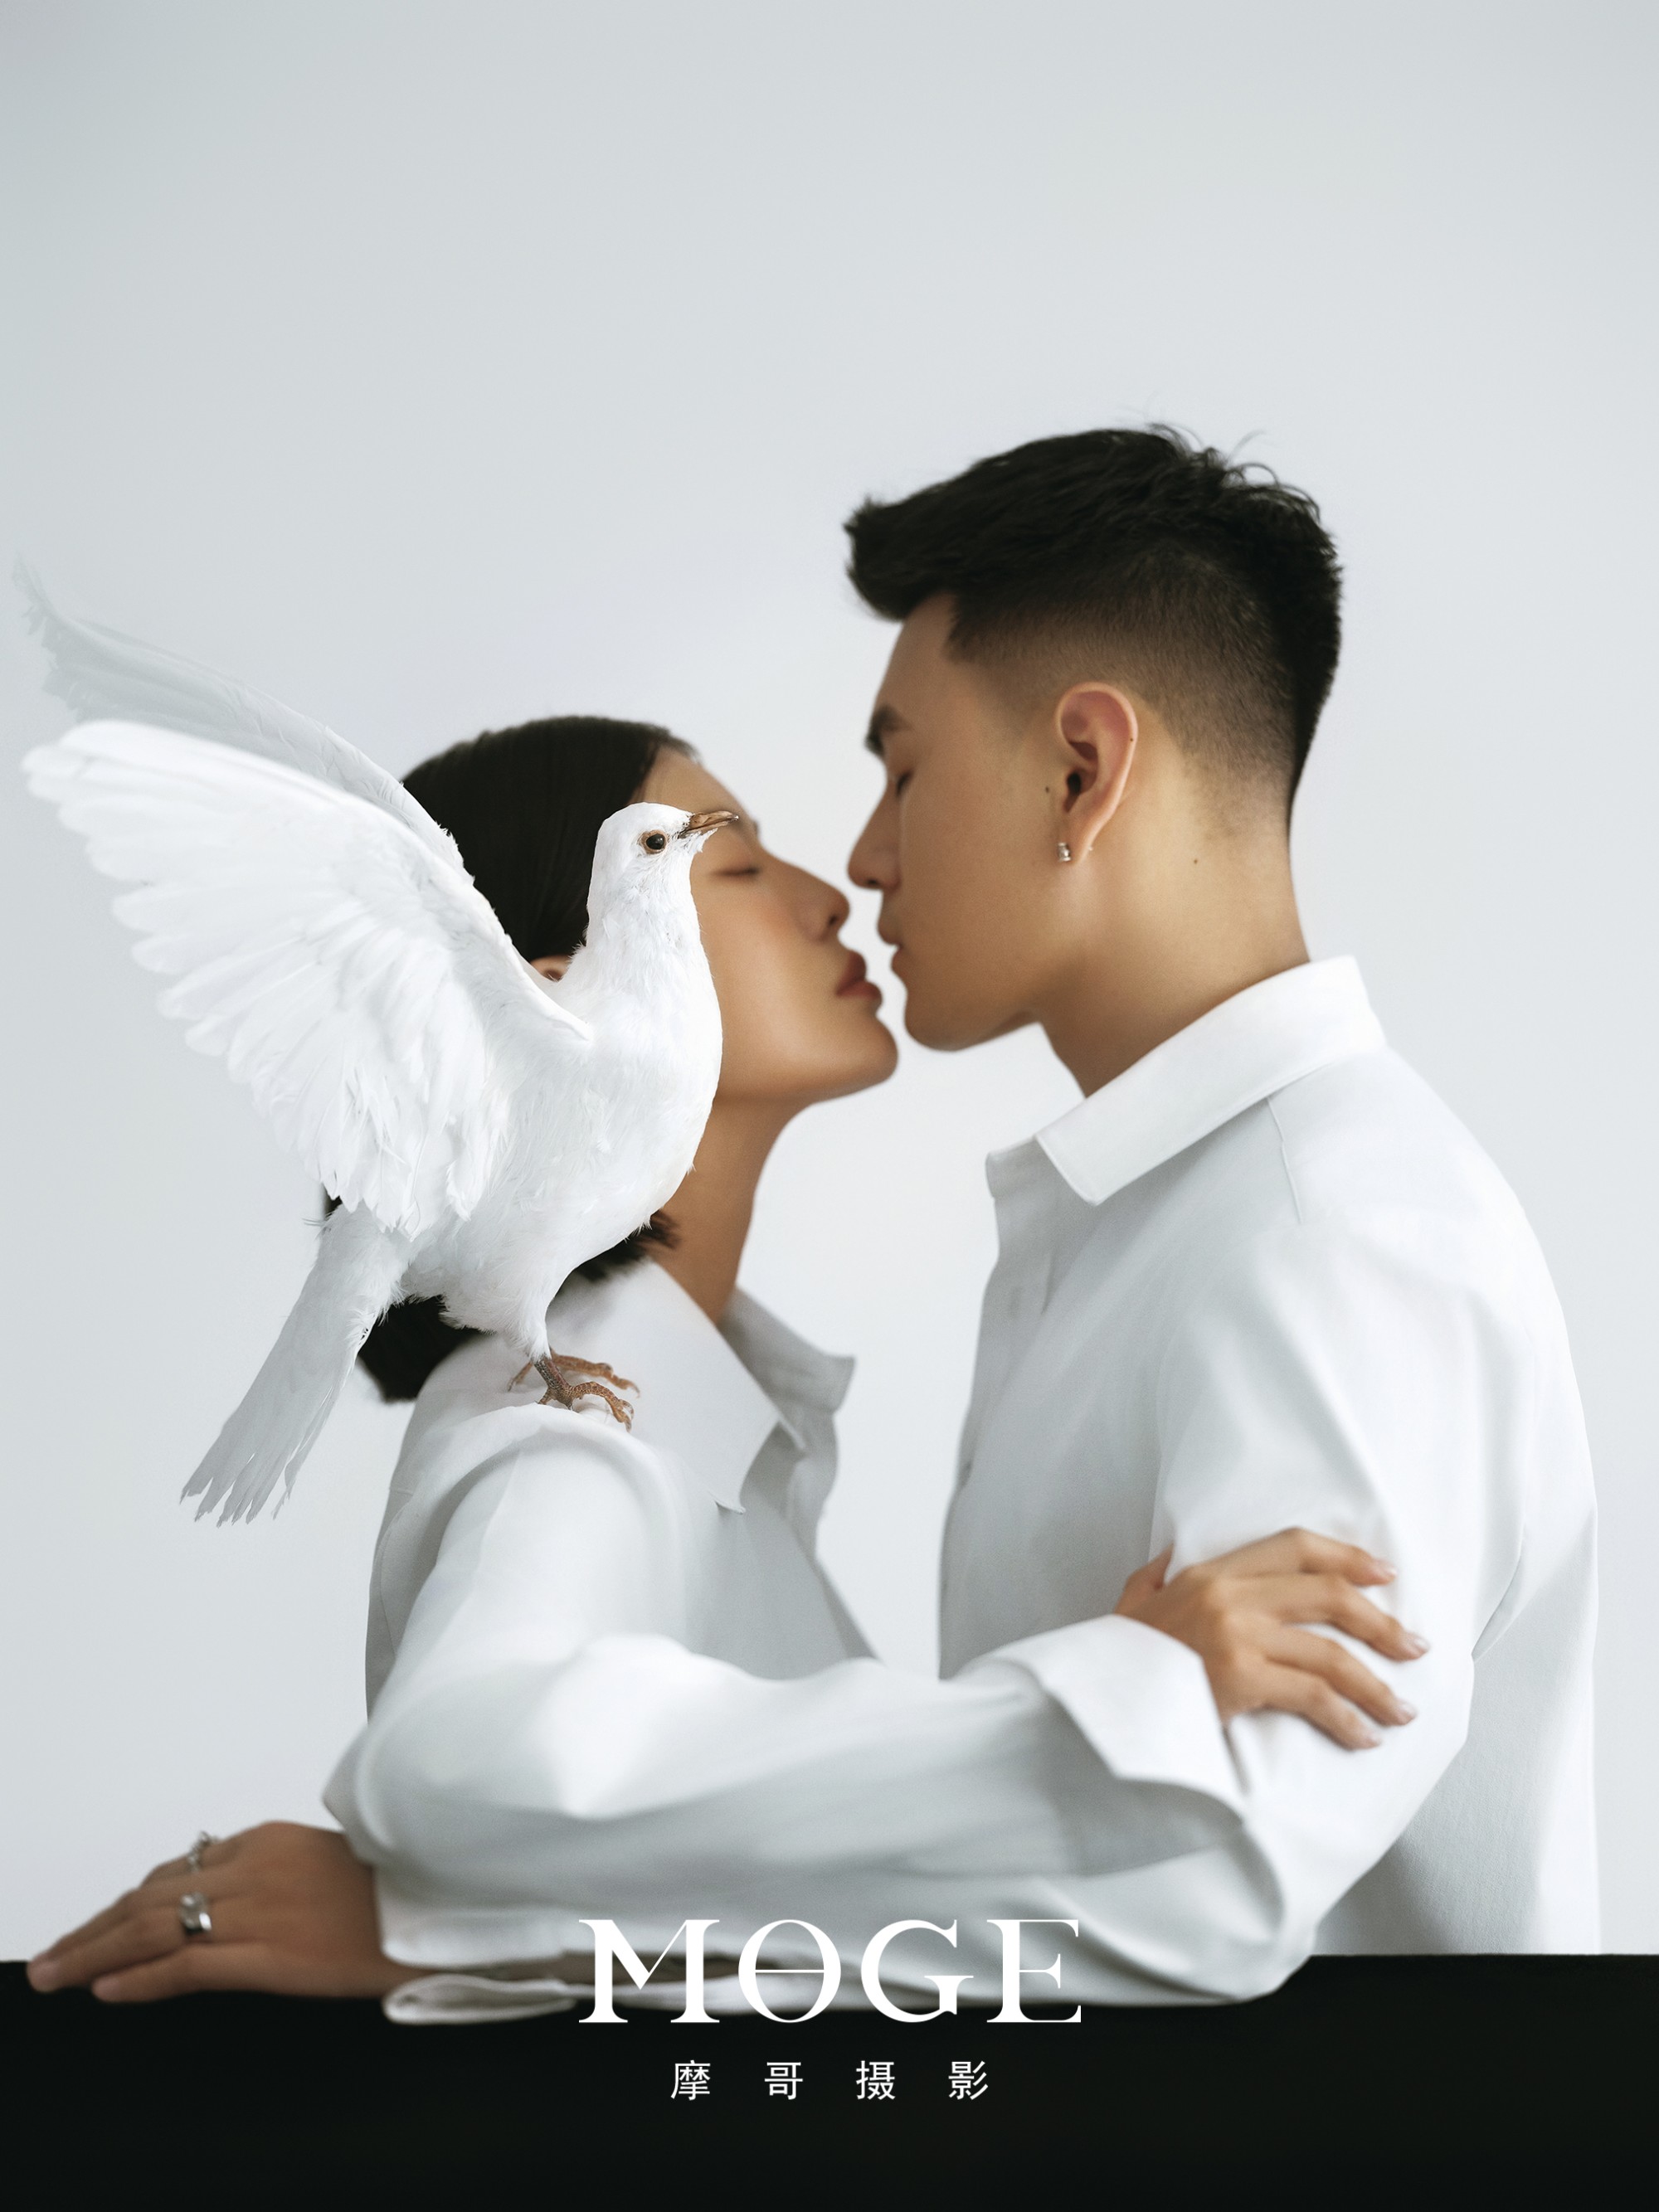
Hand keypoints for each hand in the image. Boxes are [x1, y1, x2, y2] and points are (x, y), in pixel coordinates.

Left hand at [26, 1821, 418, 2002]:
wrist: (438, 1905)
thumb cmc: (390, 1885)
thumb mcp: (321, 1861)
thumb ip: (270, 1870)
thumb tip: (223, 1893)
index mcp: (266, 1839)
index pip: (175, 1871)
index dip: (127, 1903)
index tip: (98, 1925)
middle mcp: (253, 1867)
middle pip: (150, 1898)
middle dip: (94, 1929)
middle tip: (51, 1957)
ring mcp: (259, 1912)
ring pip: (155, 1929)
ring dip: (96, 1954)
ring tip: (56, 1975)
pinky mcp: (271, 1956)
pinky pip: (189, 1967)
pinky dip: (142, 1980)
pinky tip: (108, 1991)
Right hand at [1115, 1528, 1427, 1749]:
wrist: (1093, 1701)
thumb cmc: (1116, 1659)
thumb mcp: (1133, 1602)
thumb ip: (1157, 1576)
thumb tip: (1174, 1555)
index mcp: (1210, 1571)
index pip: (1294, 1546)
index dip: (1346, 1557)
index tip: (1384, 1574)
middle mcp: (1229, 1594)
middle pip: (1328, 1595)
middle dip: (1381, 1623)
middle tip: (1414, 1648)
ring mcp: (1236, 1634)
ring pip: (1331, 1654)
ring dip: (1376, 1685)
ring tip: (1401, 1711)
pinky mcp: (1241, 1678)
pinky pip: (1314, 1697)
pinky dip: (1348, 1720)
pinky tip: (1365, 1736)